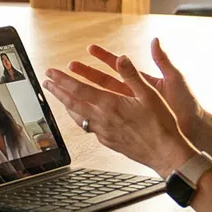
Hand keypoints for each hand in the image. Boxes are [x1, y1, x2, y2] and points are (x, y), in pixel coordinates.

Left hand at [44, 47, 195, 175]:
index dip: (62, 79)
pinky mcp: (108, 142)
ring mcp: (103, 133)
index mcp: (110, 104)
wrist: (165, 154)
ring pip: (78, 117)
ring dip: (66, 105)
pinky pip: (89, 128)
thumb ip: (132, 75)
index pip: (78, 89)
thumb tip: (121, 57)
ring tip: (60, 97)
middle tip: (46, 83)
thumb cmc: (161, 124)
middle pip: (72, 103)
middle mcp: (102, 119)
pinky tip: (83, 116)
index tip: (50, 72)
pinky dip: (81, 118)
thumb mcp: (149, 94)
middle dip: (57, 91)